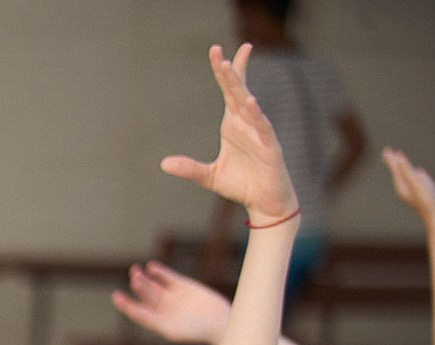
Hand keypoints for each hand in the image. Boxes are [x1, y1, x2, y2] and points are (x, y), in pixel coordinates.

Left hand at [111, 260, 231, 344]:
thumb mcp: (172, 330)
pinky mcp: (183, 286)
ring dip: (145, 278)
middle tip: (134, 278)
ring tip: (136, 271)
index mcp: (157, 321)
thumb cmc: (196, 332)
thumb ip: (155, 322)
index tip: (117, 296)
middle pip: (145, 295)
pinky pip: (167, 277)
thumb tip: (139, 315)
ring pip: (153, 285)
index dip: (126, 304)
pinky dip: (159, 272)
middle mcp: (162, 308)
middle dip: (138, 286)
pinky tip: (151, 267)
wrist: (220, 322)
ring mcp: (172, 296)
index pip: (137, 311)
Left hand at [163, 44, 298, 222]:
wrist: (264, 202)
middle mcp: (247, 124)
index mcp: (233, 125)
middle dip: (229, 71)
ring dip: (240, 88)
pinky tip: (251, 103)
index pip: (229, 92)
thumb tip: (164, 164)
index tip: (216, 51)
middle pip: (237, 91)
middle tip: (219, 51)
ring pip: (248, 105)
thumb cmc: (241, 184)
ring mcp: (259, 134)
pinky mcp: (270, 148)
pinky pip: (263, 128)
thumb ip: (189, 168)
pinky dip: (257, 116)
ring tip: (230, 70)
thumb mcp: (209, 176)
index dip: (223, 72)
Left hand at [385, 147, 434, 233]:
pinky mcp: (426, 192)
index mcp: (402, 187)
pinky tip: (419, 172)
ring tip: (402, 160)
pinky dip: (418, 174)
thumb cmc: (427, 201)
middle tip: (389, 152)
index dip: (392, 159)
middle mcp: (407, 189)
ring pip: (409, 176)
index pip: (395, 169)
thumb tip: (397, 157)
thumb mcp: (415, 183)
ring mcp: (417, 191)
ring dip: (405, 167)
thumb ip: (406, 171)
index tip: (387, 149)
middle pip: (399, 172)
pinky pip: (420, 180)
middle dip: (395, 162)